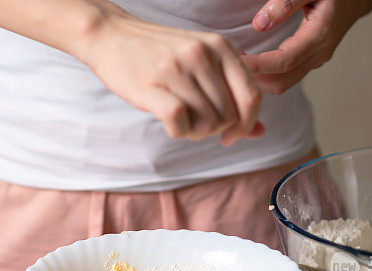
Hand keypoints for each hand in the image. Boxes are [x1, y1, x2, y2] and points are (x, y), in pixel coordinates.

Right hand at [81, 13, 264, 144]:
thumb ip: (232, 94)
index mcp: (221, 47)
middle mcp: (203, 55)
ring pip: (207, 123)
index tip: (230, 134)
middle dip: (215, 130)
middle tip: (195, 123)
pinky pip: (180, 124)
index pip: (252, 97)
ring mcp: (178, 69)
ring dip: (195, 132)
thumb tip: (259, 132)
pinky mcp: (153, 85)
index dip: (246, 124)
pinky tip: (170, 123)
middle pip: (229, 116)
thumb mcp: (203, 63)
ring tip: (181, 119)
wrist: (111, 35)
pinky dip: (178, 132)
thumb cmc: (160, 54)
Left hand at [243, 0, 371, 94]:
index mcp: (319, 36)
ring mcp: (316, 60)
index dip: (258, 66)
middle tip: (229, 65)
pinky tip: (250, 63)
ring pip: (283, 83)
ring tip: (236, 64)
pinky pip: (286, 76)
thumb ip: (286, 2)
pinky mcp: (311, 60)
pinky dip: (266, 75)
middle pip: (281, 82)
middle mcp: (319, 54)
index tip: (235, 61)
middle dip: (254, 80)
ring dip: (258, 80)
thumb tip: (259, 23)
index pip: (283, 62)